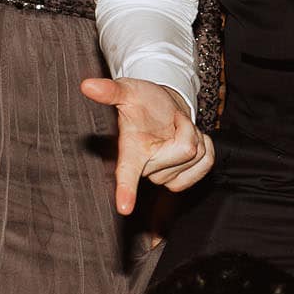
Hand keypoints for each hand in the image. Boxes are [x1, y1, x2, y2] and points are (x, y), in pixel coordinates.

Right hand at [81, 78, 212, 213]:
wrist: (163, 111)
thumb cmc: (143, 102)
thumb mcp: (129, 90)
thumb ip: (111, 91)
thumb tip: (87, 85)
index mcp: (129, 152)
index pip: (126, 173)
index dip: (126, 190)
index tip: (124, 208)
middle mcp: (145, 170)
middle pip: (184, 151)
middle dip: (186, 128)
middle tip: (171, 119)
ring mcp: (164, 178)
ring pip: (196, 157)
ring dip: (195, 136)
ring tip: (177, 129)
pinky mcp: (182, 182)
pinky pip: (206, 165)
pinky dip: (206, 148)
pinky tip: (193, 139)